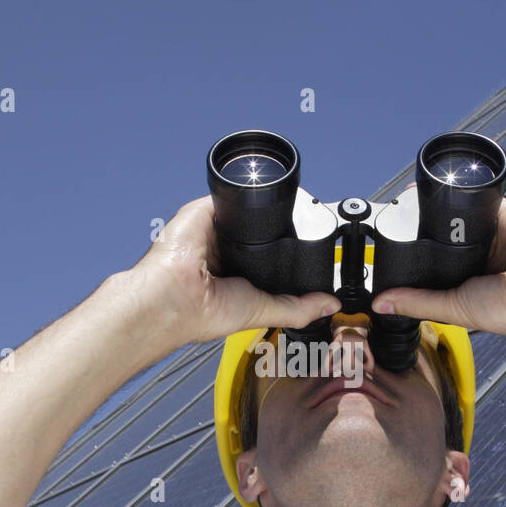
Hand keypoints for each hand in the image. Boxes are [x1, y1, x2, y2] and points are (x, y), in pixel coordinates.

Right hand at [130, 196, 340, 345]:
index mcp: (234, 277)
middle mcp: (223, 252)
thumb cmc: (205, 312)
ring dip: (263, 210)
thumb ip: (297, 308)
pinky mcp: (203, 210)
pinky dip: (244, 194)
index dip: (283, 256)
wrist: (176, 294)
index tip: (306, 252)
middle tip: (301, 229)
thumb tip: (330, 305)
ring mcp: (213, 230)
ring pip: (246, 212)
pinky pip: (229, 194)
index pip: (265, 259)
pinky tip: (260, 197)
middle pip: (258, 233)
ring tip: (286, 209)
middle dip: (276, 232)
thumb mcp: (263, 312)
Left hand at [370, 187, 505, 344]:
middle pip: (443, 233)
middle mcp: (479, 253)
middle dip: (423, 228)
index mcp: (468, 278)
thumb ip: (416, 303)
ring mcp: (491, 230)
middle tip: (398, 220)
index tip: (391, 248)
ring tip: (413, 202)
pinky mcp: (503, 211)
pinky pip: (478, 195)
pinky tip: (441, 190)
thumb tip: (380, 304)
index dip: (415, 254)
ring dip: (438, 208)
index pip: (435, 260)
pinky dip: (461, 192)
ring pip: (457, 213)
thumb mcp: (452, 308)